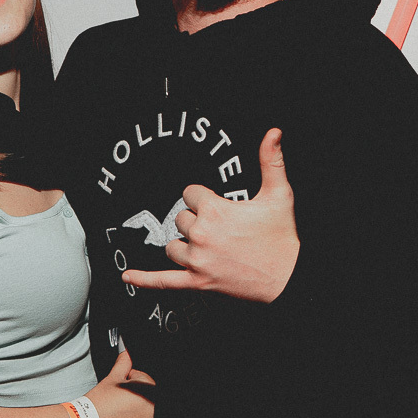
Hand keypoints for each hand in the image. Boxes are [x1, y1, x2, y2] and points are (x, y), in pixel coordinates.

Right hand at [86, 349, 156, 417]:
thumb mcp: (111, 380)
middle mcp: (154, 408)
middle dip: (138, 402)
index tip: (123, 395)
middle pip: (150, 401)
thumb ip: (123, 364)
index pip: (147, 383)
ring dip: (141, 417)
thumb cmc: (98, 405)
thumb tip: (126, 352)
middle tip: (122, 408)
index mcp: (149, 390)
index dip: (133, 386)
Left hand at [120, 127, 298, 302]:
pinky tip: (129, 276)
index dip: (203, 199)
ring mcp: (197, 260)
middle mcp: (201, 235)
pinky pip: (163, 281)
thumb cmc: (282, 238)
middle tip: (221, 229)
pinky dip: (144, 279)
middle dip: (197, 222)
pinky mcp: (197, 283)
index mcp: (215, 211)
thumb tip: (273, 134)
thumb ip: (271, 161)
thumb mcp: (279, 194)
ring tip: (207, 246)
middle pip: (180, 220)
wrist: (289, 277)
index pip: (190, 194)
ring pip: (172, 246)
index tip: (216, 206)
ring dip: (185, 245)